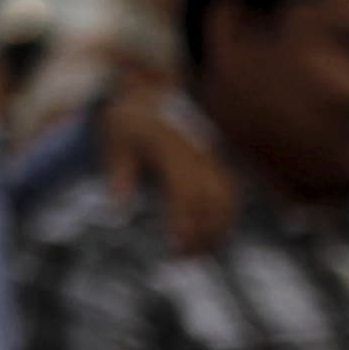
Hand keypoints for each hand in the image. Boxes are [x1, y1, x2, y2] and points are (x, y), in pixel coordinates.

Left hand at [99, 71, 237, 256]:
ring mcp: (213, 154)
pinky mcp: (219, 158)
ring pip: (227, 197)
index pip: (185, 190)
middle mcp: (198, 151)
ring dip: (220, 228)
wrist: (152, 89)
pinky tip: (216, 237)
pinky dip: (227, 215)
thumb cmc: (131, 121)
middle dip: (204, 233)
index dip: (185, 222)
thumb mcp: (116, 139)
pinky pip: (231, 190)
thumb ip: (119, 172)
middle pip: (211, 199)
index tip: (177, 249)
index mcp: (172, 147)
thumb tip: (118, 208)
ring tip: (201, 254)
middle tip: (186, 260)